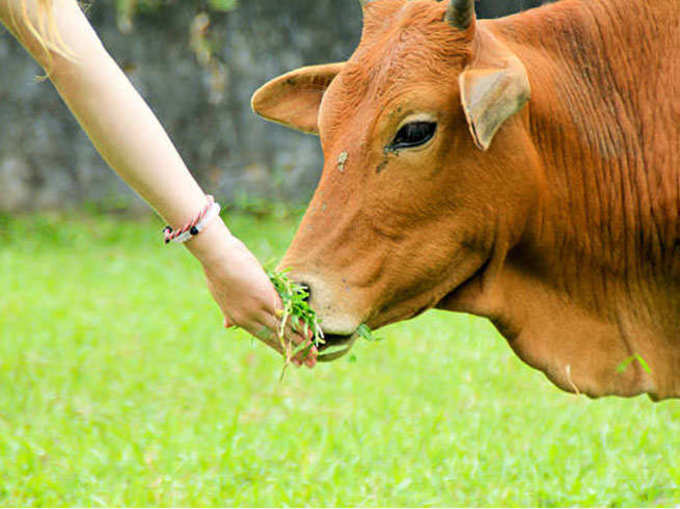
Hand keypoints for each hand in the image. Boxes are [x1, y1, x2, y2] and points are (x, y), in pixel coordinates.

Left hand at [187, 218, 316, 366]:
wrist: (218, 258)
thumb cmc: (217, 272)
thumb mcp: (221, 299)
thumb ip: (228, 313)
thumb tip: (226, 325)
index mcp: (239, 320)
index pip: (264, 338)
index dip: (280, 350)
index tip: (292, 360)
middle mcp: (249, 318)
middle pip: (277, 338)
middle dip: (295, 352)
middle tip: (309, 364)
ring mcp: (258, 309)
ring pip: (283, 330)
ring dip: (301, 342)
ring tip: (314, 354)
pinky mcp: (265, 298)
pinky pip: (285, 315)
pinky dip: (298, 325)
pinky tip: (309, 334)